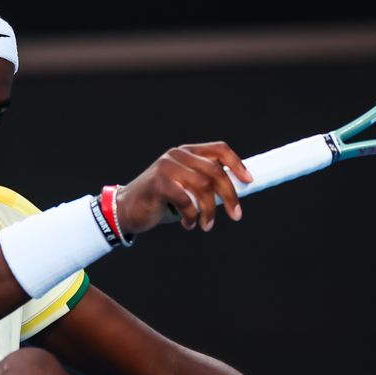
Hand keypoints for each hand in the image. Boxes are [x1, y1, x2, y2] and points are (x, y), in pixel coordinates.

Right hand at [115, 142, 252, 233]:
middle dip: (230, 195)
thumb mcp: (186, 188)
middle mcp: (177, 156)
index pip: (219, 149)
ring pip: (203, 187)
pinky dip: (192, 216)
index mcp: (187, 153)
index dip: (237, 163)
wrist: (127, 210)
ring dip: (210, 211)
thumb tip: (234, 193)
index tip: (248, 181)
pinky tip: (189, 224)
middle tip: (236, 215)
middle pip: (215, 171)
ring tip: (207, 225)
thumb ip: (205, 184)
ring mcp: (167, 167)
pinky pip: (186, 200)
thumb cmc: (161, 201)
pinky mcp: (158, 183)